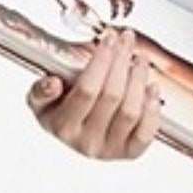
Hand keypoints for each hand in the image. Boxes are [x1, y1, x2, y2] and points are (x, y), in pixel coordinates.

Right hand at [27, 26, 163, 159]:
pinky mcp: (129, 152)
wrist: (73, 136)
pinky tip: (151, 87)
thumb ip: (41, 90)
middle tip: (126, 40)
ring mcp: (109, 149)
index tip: (109, 39)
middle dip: (122, 62)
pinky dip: (152, 109)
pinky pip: (146, 132)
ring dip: (139, 79)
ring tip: (139, 59)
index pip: (86, 89)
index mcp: (63, 126)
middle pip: (111, 96)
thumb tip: (52, 83)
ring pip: (130, 111)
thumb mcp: (40, 100)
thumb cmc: (60, 111)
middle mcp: (86, 141)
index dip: (101, 62)